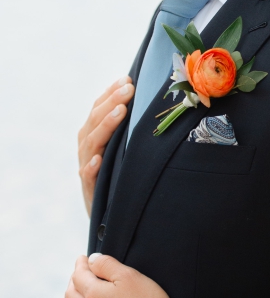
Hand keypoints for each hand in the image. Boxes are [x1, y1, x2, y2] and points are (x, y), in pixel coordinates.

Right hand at [77, 78, 133, 212]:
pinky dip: (91, 167)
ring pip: (91, 144)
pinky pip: (88, 177)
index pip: (99, 110)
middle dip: (111, 102)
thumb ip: (132, 132)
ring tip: (120, 111)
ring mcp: (87, 169)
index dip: (111, 94)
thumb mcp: (128, 152)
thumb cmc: (124, 179)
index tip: (127, 79)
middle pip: (95, 121)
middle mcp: (88, 150)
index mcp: (95, 138)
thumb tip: (154, 104)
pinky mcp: (90, 190)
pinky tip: (98, 160)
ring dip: (105, 126)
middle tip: (129, 87)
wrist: (112, 218)